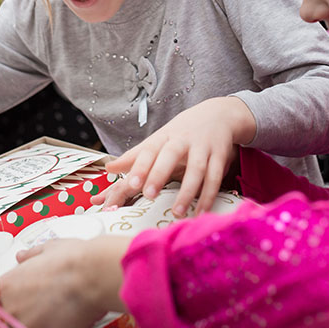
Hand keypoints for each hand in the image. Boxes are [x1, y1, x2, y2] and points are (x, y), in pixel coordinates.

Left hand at [0, 236, 129, 327]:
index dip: (11, 306)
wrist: (93, 275)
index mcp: (6, 285)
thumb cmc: (73, 259)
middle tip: (40, 318)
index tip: (22, 307)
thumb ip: (31, 256)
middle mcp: (9, 309)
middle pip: (6, 325)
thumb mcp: (49, 248)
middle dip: (20, 324)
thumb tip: (21, 257)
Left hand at [93, 97, 255, 217]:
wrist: (218, 114)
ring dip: (187, 191)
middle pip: (170, 155)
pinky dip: (209, 196)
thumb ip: (135, 156)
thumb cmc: (182, 132)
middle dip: (160, 174)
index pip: (149, 150)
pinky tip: (201, 212)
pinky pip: (215, 177)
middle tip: (149, 195)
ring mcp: (203, 147)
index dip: (140, 166)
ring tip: (176, 212)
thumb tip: (108, 169)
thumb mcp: (158, 140)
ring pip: (196, 169)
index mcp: (163, 137)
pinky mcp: (220, 156)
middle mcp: (182, 140)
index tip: (132, 184)